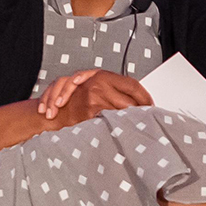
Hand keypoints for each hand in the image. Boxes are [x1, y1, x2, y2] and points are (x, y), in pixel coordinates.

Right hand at [32, 69, 153, 131]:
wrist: (54, 112)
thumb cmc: (74, 102)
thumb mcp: (94, 88)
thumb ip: (113, 90)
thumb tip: (137, 101)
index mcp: (102, 76)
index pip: (133, 85)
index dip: (145, 97)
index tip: (151, 106)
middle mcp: (99, 85)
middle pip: (130, 100)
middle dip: (140, 111)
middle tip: (146, 119)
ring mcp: (95, 99)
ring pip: (123, 112)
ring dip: (131, 120)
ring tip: (135, 125)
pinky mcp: (91, 113)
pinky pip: (112, 121)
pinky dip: (119, 126)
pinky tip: (121, 129)